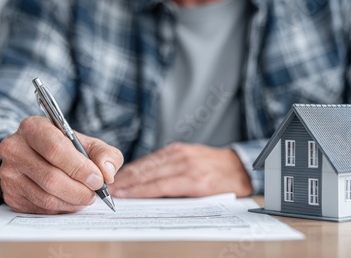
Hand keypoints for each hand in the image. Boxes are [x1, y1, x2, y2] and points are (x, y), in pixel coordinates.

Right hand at [0, 116, 123, 213]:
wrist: (36, 156)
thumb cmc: (66, 149)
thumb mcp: (88, 144)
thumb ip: (105, 154)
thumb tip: (107, 173)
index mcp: (34, 127)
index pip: (55, 149)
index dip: (80, 168)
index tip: (98, 179)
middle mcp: (15, 149)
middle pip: (51, 177)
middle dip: (79, 190)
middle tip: (94, 193)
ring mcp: (9, 174)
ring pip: (46, 197)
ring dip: (72, 202)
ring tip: (86, 197)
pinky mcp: (10, 195)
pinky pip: (40, 209)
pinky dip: (61, 209)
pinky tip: (70, 201)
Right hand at [108, 143, 251, 197]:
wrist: (240, 167)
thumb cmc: (226, 187)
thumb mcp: (206, 200)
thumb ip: (180, 200)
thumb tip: (154, 203)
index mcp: (196, 180)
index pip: (159, 186)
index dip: (137, 192)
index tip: (121, 196)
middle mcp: (188, 163)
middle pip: (150, 173)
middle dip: (127, 182)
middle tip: (110, 189)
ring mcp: (183, 153)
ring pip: (150, 163)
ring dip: (130, 173)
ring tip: (114, 182)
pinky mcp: (180, 147)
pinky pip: (156, 156)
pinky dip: (141, 164)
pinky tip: (131, 171)